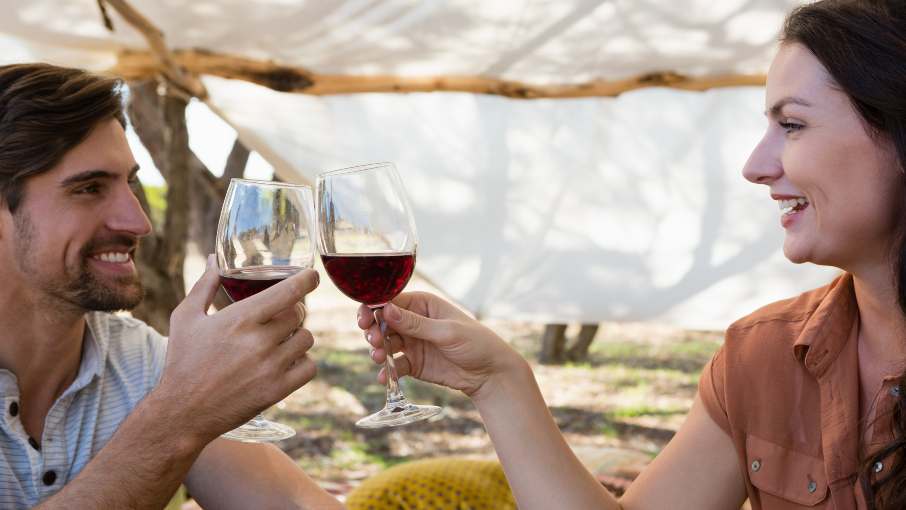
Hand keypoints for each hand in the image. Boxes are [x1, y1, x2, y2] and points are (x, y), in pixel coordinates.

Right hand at [158, 256, 318, 441]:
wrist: (181, 412)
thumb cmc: (182, 361)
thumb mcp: (186, 317)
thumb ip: (205, 286)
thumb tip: (215, 259)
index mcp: (240, 319)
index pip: (288, 292)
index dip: (306, 279)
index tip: (311, 276)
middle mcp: (259, 341)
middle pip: (299, 315)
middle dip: (292, 312)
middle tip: (279, 318)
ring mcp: (271, 367)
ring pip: (307, 339)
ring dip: (298, 337)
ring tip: (281, 341)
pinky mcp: (277, 390)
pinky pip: (309, 367)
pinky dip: (302, 362)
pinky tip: (287, 361)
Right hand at [358, 291, 527, 400]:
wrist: (490, 373)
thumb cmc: (476, 343)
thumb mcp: (447, 332)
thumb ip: (416, 324)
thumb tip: (387, 310)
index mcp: (423, 304)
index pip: (391, 301)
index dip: (374, 308)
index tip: (364, 319)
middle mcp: (414, 321)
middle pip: (383, 322)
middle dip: (373, 330)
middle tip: (373, 340)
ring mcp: (412, 343)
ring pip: (385, 343)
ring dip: (377, 350)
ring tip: (378, 357)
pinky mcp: (413, 364)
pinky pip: (394, 365)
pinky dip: (387, 371)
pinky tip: (384, 378)